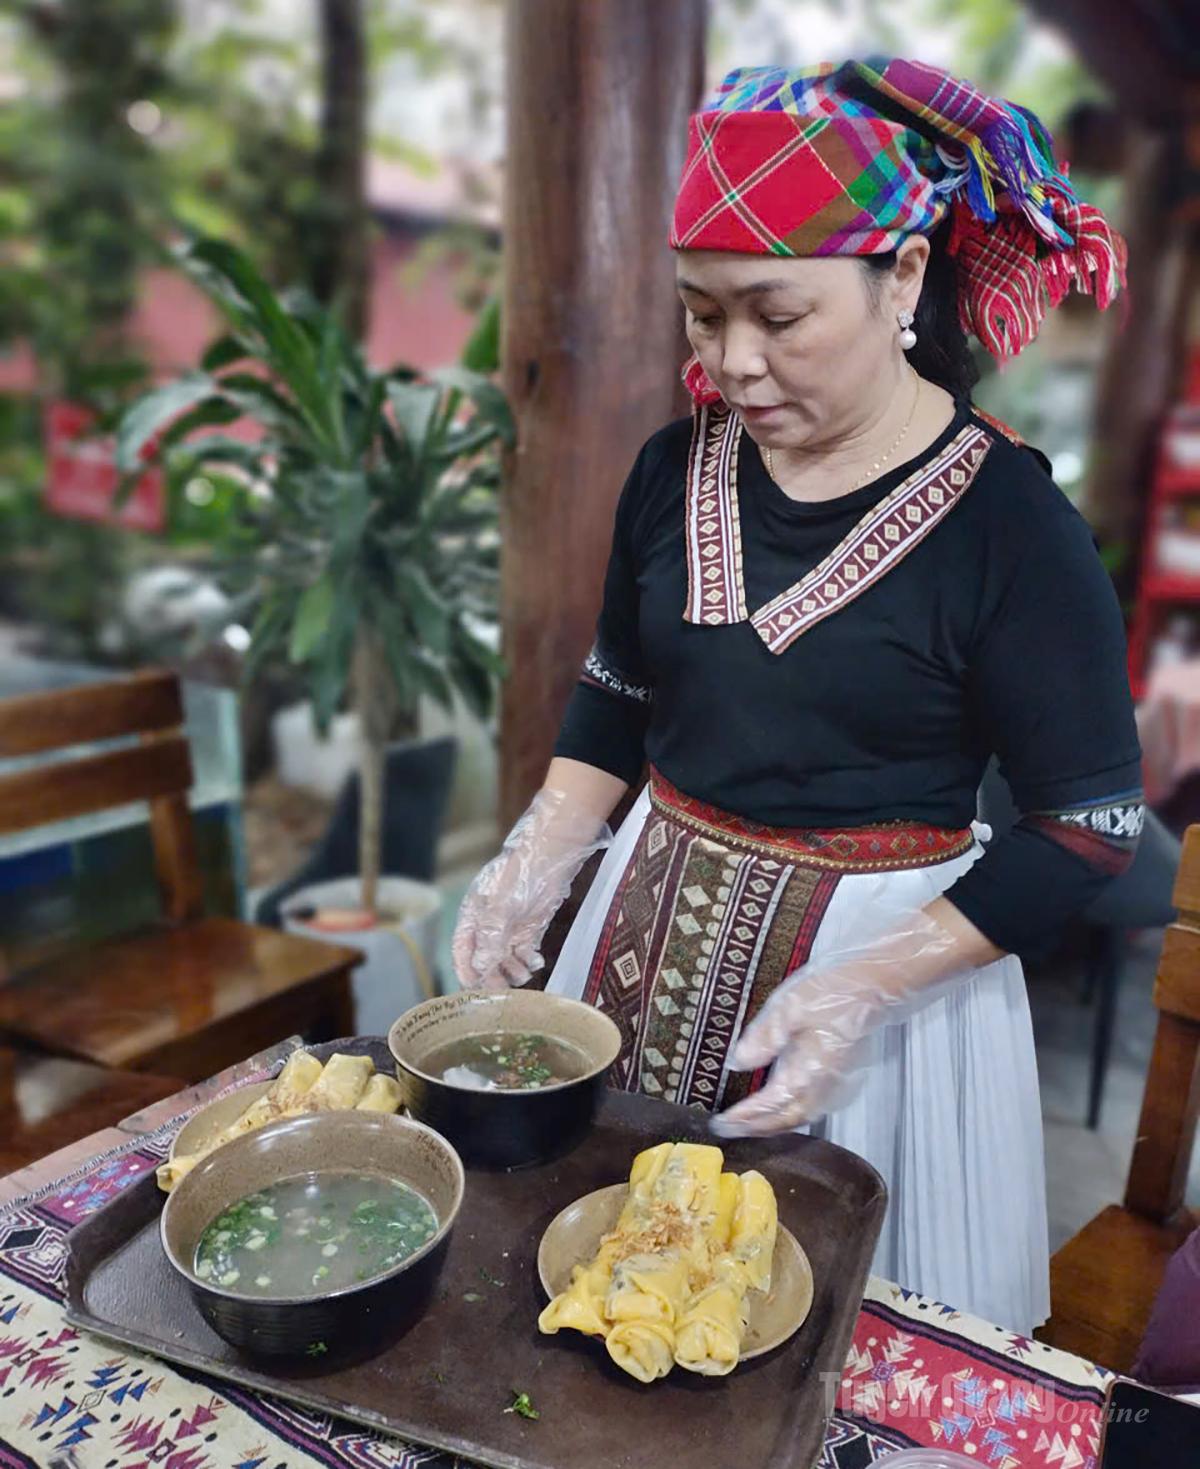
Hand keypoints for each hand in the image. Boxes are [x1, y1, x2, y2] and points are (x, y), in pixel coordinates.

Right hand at [451, 787, 611, 990]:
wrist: (551, 855)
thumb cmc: (519, 874)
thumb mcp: (500, 907)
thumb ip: (490, 938)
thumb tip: (480, 968)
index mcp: (473, 916)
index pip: (462, 950)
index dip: (466, 971)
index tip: (474, 990)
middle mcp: (489, 924)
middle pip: (484, 959)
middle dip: (492, 976)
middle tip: (504, 990)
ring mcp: (510, 926)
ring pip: (505, 959)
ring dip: (513, 970)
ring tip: (525, 972)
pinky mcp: (530, 927)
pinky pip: (525, 952)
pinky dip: (529, 961)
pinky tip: (537, 961)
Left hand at [711, 904, 989, 1136]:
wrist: (876, 986)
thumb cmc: (831, 992)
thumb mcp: (791, 1006)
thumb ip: (764, 1037)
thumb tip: (736, 1064)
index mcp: (809, 1071)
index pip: (771, 1104)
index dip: (745, 1117)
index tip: (720, 1121)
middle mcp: (823, 1088)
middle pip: (786, 1119)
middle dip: (754, 1128)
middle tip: (725, 1130)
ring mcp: (834, 1085)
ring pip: (800, 1116)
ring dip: (772, 1125)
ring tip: (745, 1125)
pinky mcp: (840, 1078)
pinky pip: (810, 1108)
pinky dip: (788, 1114)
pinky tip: (776, 1109)